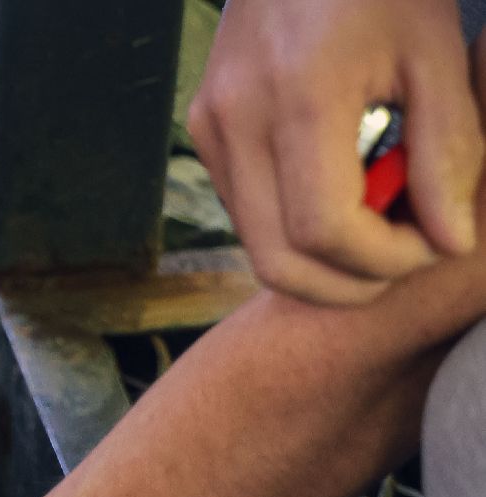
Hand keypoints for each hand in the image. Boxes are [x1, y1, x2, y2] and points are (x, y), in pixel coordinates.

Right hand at [188, 0, 484, 304]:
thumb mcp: (438, 54)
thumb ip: (450, 151)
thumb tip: (451, 243)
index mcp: (300, 96)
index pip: (326, 231)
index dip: (385, 259)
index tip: (434, 241)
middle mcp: (237, 122)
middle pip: (278, 261)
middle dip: (348, 282)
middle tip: (405, 256)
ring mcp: (211, 129)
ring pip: (257, 246)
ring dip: (323, 260)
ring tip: (381, 220)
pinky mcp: (204, 130)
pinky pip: (247, 211)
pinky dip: (297, 226)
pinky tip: (343, 192)